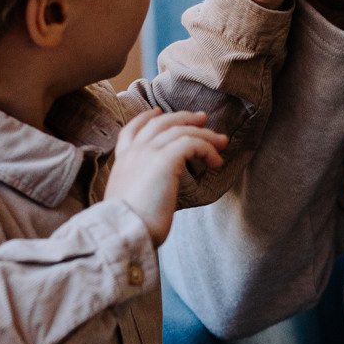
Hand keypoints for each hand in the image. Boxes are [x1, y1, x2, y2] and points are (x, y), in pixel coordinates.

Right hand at [106, 109, 226, 246]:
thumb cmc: (128, 226)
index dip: (146, 118)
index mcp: (122, 161)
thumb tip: (150, 196)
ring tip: (221, 141)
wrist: (123, 231)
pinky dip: (207, 148)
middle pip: (160, 123)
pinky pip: (192, 143)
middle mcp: (134, 152)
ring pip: (180, 130)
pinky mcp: (165, 159)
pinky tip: (216, 161)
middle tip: (202, 118)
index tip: (158, 112)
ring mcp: (148, 152)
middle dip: (183, 117)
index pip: (131, 130)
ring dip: (204, 134)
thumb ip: (136, 190)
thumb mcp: (126, 201)